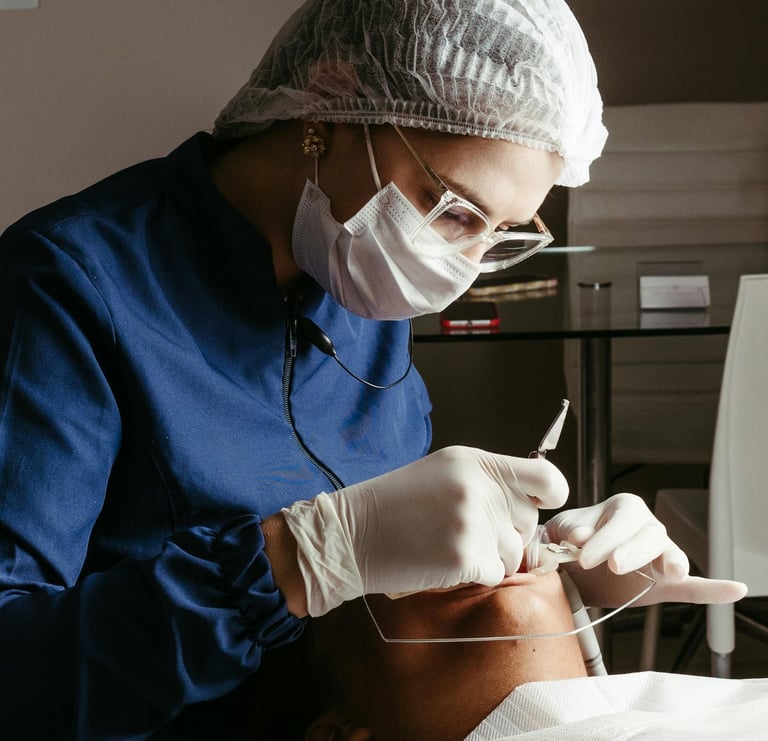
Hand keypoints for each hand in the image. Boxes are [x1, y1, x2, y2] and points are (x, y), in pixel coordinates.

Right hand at [282, 446, 568, 615]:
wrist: (353, 534)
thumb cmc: (396, 505)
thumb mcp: (443, 473)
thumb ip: (489, 482)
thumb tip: (532, 507)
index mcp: (476, 462)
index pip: (548, 478)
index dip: (550, 497)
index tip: (536, 506)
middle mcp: (480, 489)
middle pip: (528, 522)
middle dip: (506, 533)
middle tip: (466, 532)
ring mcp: (475, 523)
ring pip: (514, 554)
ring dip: (490, 558)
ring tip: (449, 545)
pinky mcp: (466, 558)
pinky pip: (495, 575)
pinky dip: (474, 575)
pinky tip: (443, 561)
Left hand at [544, 493, 746, 607]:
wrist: (566, 566)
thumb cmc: (567, 541)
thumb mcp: (562, 531)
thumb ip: (570, 532)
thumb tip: (582, 536)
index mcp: (624, 508)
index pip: (621, 522)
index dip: (604, 539)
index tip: (583, 557)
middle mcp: (646, 528)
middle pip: (649, 536)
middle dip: (633, 550)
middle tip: (613, 565)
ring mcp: (658, 556)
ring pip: (671, 555)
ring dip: (673, 563)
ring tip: (672, 572)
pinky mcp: (664, 585)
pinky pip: (693, 587)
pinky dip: (714, 590)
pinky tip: (735, 589)